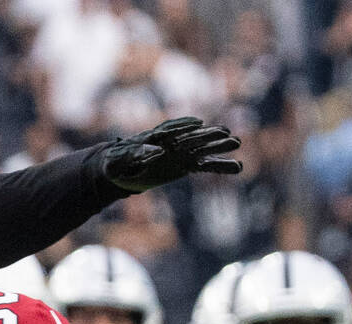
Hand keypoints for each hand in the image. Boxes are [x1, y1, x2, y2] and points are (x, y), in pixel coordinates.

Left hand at [101, 117, 241, 192]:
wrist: (117, 170)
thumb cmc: (113, 163)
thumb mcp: (116, 161)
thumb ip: (131, 154)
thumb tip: (153, 150)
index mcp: (154, 138)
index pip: (169, 131)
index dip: (182, 128)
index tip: (196, 125)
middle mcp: (171, 142)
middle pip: (192, 137)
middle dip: (208, 136)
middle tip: (226, 134)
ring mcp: (180, 153)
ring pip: (203, 149)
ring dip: (218, 147)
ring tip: (236, 143)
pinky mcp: (185, 165)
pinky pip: (206, 165)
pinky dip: (220, 166)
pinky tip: (237, 167)